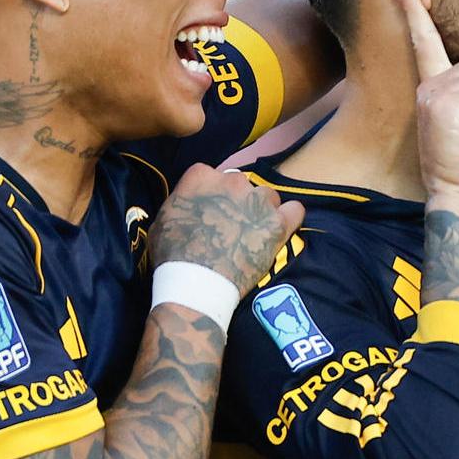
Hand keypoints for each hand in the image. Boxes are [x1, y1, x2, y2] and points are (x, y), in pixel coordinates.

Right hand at [152, 164, 304, 295]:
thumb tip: (190, 201)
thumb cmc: (172, 255)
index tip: (208, 211)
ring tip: (253, 232)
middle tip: (230, 225)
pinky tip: (279, 229)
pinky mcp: (278, 224)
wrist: (196, 283)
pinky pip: (295, 210)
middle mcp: (232, 182)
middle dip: (236, 201)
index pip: (211, 175)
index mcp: (201, 176)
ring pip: (267, 196)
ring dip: (262, 210)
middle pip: (240, 184)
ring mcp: (258, 202)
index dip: (211, 194)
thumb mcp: (163, 219)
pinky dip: (289, 218)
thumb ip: (182, 201)